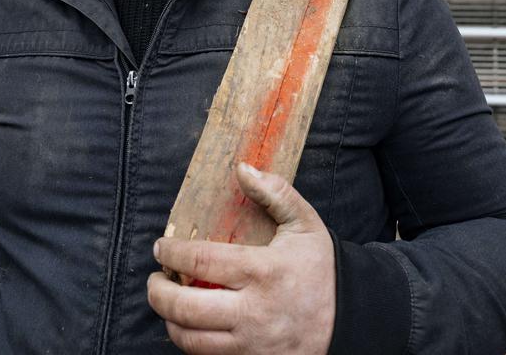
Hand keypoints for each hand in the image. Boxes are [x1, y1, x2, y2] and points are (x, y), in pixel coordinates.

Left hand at [147, 163, 334, 353]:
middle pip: (186, 309)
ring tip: (167, 305)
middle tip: (155, 279)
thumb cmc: (321, 268)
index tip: (160, 246)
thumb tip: (242, 168)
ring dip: (170, 323)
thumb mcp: (304, 222)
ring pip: (192, 342)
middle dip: (159, 293)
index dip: (172, 252)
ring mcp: (253, 345)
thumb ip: (275, 192)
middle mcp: (254, 312)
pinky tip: (192, 327)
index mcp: (263, 271)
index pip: (201, 261)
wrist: (351, 319)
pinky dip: (193, 345)